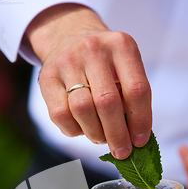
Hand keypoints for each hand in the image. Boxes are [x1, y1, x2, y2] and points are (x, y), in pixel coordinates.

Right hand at [24, 4, 151, 158]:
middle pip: (107, 102)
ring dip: (95, 134)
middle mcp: (93, 49)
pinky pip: (60, 115)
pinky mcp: (46, 77)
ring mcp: (67, 61)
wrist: (68, 37)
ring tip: (101, 138)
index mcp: (121, 46)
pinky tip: (82, 128)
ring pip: (82, 110)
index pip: (137, 90)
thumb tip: (135, 141)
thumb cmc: (105, 65)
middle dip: (117, 135)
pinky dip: (75, 130)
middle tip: (122, 152)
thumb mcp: (125, 70)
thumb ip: (132, 99)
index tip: (140, 142)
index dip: (140, 121)